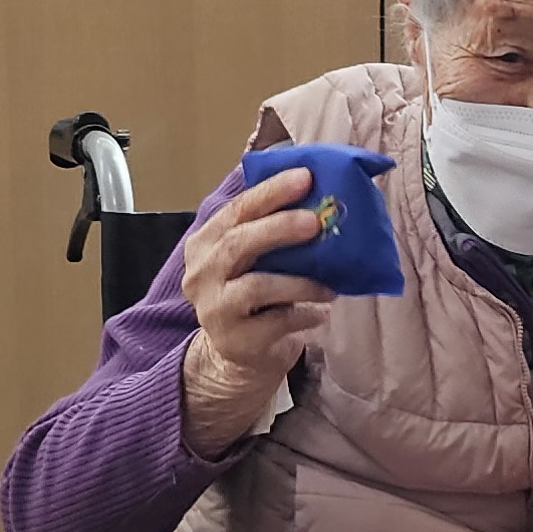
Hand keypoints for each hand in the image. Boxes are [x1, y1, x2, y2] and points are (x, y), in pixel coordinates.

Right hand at [177, 165, 338, 458]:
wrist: (239, 354)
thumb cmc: (253, 293)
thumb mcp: (254, 258)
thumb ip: (271, 228)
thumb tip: (318, 192)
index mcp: (205, 243)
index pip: (236, 210)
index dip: (270, 192)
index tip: (305, 176)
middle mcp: (201, 273)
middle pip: (238, 243)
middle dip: (279, 227)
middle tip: (315, 221)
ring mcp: (214, 309)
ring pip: (257, 286)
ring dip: (300, 282)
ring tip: (330, 285)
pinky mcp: (235, 340)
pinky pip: (275, 322)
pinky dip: (302, 314)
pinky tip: (321, 313)